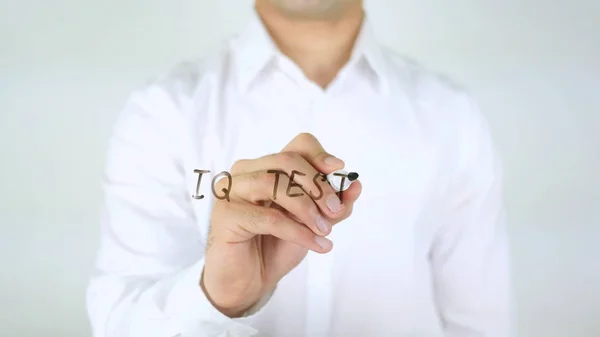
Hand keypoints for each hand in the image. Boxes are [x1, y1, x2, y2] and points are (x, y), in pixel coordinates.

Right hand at [201, 133, 361, 316]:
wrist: (250, 281)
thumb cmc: (277, 246)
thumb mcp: (314, 223)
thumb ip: (334, 206)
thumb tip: (356, 186)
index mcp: (267, 166)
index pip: (297, 145)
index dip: (319, 155)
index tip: (339, 170)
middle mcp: (246, 171)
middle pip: (287, 160)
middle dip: (318, 185)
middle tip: (334, 211)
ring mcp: (231, 190)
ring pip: (275, 183)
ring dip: (307, 208)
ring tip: (324, 230)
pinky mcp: (225, 214)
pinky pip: (269, 217)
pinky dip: (298, 231)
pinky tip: (316, 244)